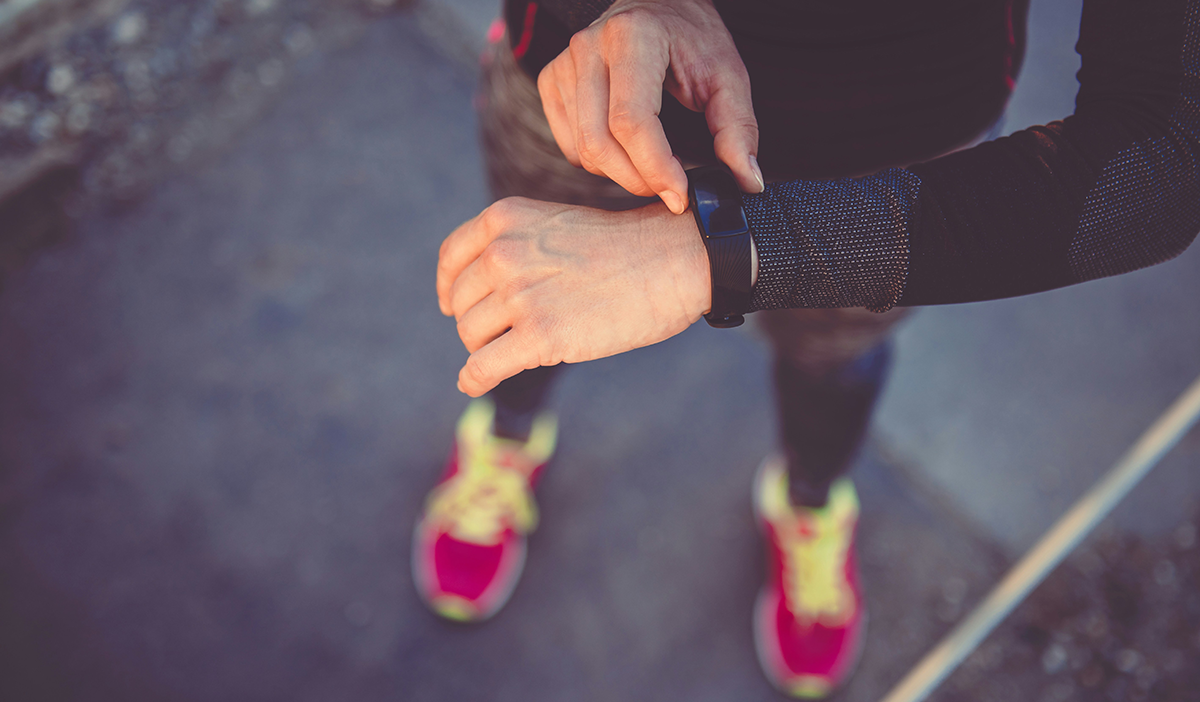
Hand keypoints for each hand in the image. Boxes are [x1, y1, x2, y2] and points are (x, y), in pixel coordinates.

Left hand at [437, 197, 710, 395]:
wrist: (671, 261)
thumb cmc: (622, 248)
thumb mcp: (555, 226)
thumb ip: (514, 248)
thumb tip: (473, 298)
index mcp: (505, 219)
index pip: (453, 259)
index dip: (450, 288)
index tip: (454, 305)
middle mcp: (504, 253)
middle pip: (463, 304)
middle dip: (482, 322)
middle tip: (514, 330)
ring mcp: (521, 295)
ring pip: (472, 336)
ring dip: (490, 348)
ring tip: (523, 346)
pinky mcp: (541, 336)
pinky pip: (483, 367)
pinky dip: (475, 379)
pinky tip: (475, 383)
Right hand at [538, 0, 762, 213]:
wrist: (657, 4)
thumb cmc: (691, 38)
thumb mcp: (726, 75)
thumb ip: (738, 128)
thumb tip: (748, 181)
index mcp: (633, 37)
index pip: (631, 121)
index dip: (656, 168)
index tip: (680, 195)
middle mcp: (588, 48)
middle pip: (599, 143)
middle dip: (638, 179)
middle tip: (672, 188)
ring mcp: (564, 64)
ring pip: (583, 150)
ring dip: (620, 174)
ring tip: (654, 164)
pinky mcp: (551, 80)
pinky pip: (569, 145)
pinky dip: (598, 161)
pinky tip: (625, 149)